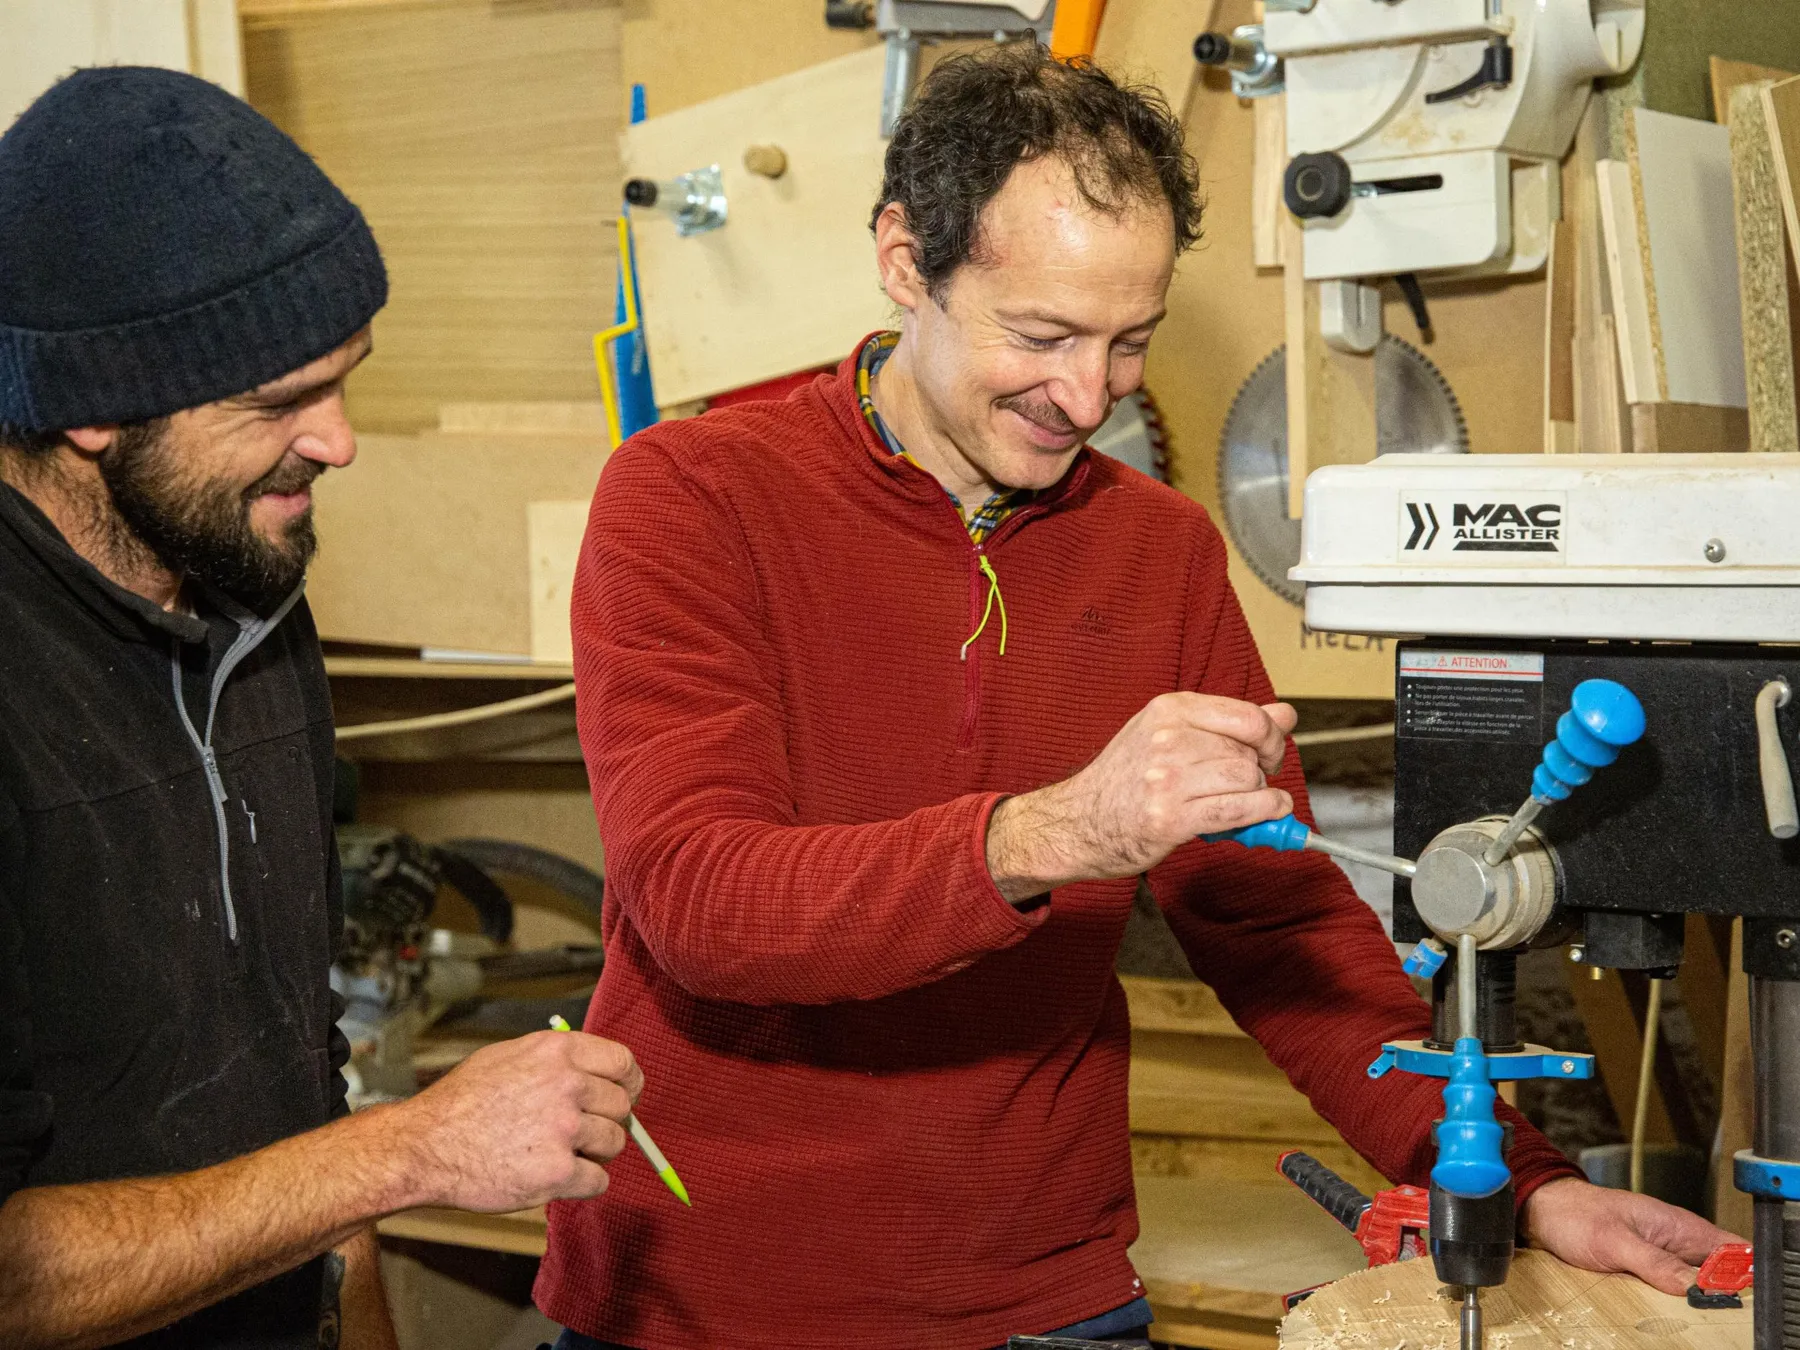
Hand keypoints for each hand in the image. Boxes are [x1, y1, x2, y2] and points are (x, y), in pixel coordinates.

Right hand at [396, 1030, 643, 1212]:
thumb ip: (555, 1060)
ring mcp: (564, 1130)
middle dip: (607, 1121)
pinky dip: (585, 1184)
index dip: (628, 1083)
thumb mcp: (509, 1056)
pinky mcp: (557, 1173)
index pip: (623, 1062)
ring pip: (615, 1143)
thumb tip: (595, 1071)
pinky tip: (558, 1178)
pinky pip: (600, 1181)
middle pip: (622, 1106)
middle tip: (582, 1133)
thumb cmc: (462, 1102)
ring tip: (562, 1154)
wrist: (424, 1146)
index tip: (625, 1096)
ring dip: (596, 1154)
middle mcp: (567, 1085)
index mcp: (558, 1052)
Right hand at [987, 693, 1297, 901]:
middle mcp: (1168, 739)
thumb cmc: (1125, 780)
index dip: (1270, 737)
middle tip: (1250, 785)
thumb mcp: (1169, 734)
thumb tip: (1286, 714)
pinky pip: (1240, 811)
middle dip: (1261, 771)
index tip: (1267, 753)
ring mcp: (1168, 779)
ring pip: (1248, 780)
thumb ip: (1228, 724)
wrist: (1077, 822)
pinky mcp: (1171, 819)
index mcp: (1169, 710)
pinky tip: (1266, 815)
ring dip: (1258, 796)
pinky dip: (1264, 814)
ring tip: (1241, 803)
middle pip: (1250, 751)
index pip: (1248, 715)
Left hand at [1521, 1176, 1741, 1294]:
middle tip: (1709, 1314)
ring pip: (1695, 1284)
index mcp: (1679, 1226)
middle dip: (1720, 1294)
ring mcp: (1662, 1255)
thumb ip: (1655, 1262)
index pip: (1733, 1250)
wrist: (1544, 1210)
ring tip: (1686, 1316)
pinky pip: (1671, 1288)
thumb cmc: (1577, 1215)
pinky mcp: (1647, 1268)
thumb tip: (1695, 1286)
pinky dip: (1672, 1301)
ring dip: (1693, 1300)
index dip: (1742, 1275)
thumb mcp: (1615, 1241)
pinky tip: (1665, 1313)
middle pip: (1719, 1274)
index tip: (1733, 1298)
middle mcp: (1676, 1240)